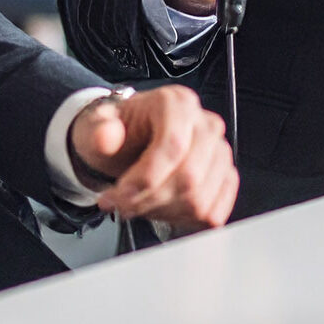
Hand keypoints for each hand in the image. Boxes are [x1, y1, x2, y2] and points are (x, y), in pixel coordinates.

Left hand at [68, 85, 236, 231]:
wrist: (131, 143)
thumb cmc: (119, 133)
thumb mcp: (98, 128)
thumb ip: (99, 131)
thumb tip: (105, 135)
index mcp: (176, 103)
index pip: (173, 145)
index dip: (146, 178)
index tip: (121, 195)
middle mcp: (204, 123)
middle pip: (189, 176)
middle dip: (150, 200)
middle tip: (122, 205)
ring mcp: (219, 152)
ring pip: (200, 199)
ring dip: (163, 212)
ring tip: (138, 205)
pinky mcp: (225, 178)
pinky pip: (213, 213)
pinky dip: (183, 221)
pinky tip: (161, 208)